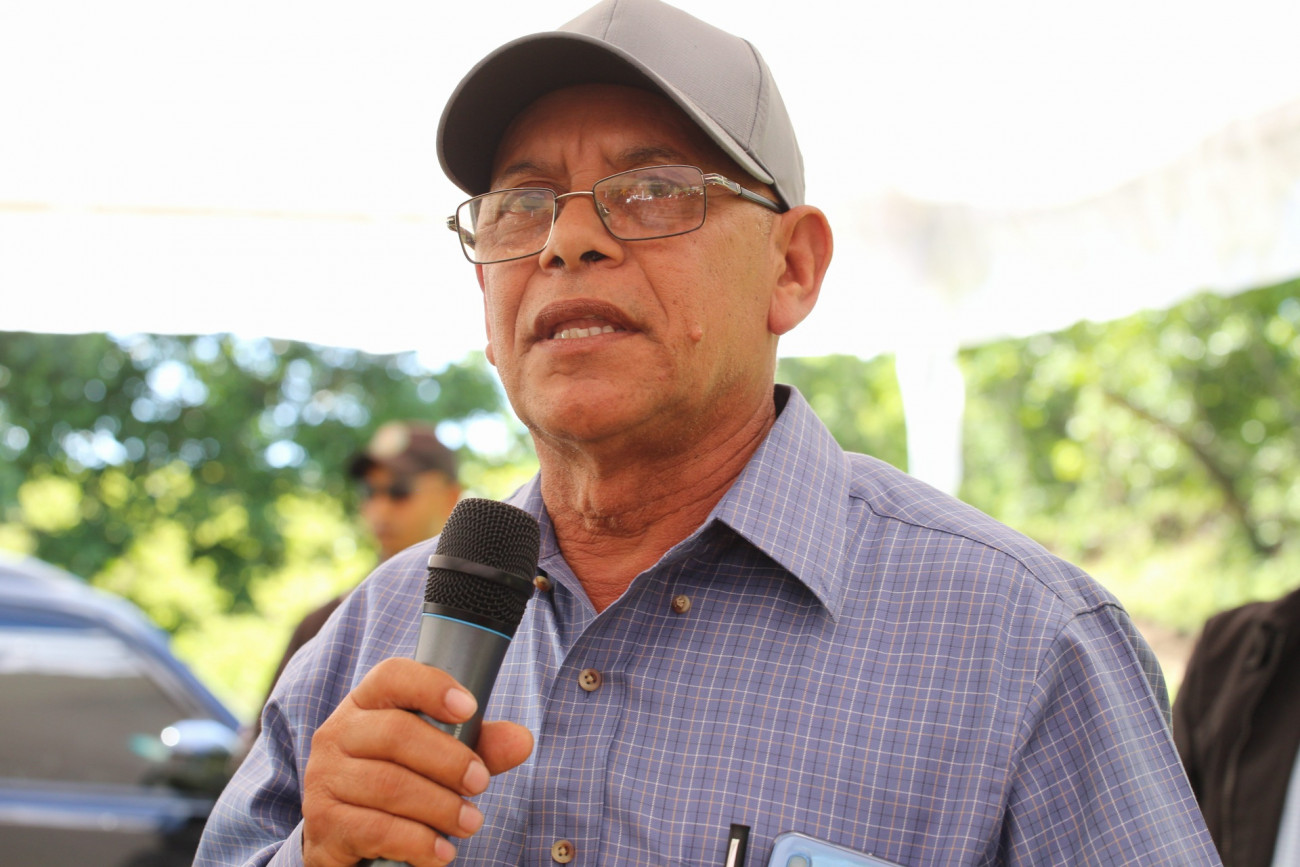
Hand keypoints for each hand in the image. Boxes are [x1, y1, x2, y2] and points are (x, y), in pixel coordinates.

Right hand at [300, 658, 533, 866]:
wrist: (343, 833)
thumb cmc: (398, 779)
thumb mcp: (436, 756)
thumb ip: (478, 745)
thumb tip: (522, 740)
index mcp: (366, 703)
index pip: (392, 676)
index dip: (432, 687)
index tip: (470, 709)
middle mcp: (338, 733)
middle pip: (396, 734)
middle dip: (449, 760)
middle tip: (481, 783)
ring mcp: (325, 778)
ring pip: (389, 785)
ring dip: (440, 806)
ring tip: (471, 823)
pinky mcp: (325, 822)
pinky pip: (375, 829)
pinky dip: (417, 842)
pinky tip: (441, 852)